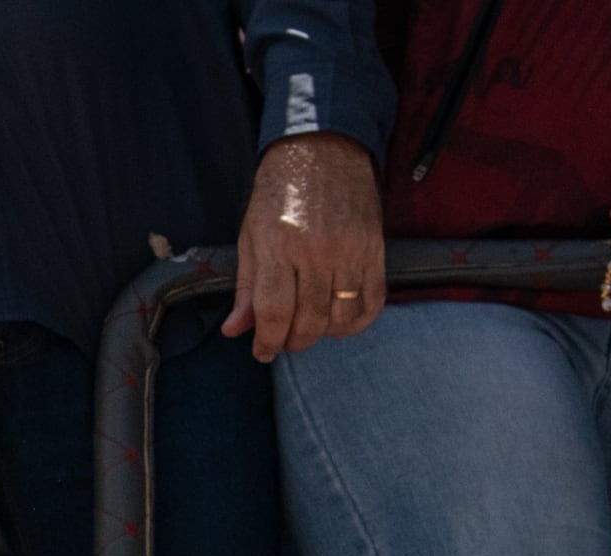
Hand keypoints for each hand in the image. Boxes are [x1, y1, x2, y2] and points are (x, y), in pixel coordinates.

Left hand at [229, 132, 385, 360]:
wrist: (323, 148)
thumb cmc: (280, 192)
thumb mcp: (250, 235)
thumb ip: (246, 286)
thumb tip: (235, 330)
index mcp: (278, 245)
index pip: (274, 311)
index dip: (267, 341)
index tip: (262, 351)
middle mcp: (317, 250)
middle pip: (309, 321)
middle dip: (293, 341)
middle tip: (284, 339)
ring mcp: (350, 250)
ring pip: (342, 317)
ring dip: (324, 334)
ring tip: (310, 327)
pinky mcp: (375, 248)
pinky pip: (374, 301)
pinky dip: (357, 321)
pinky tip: (339, 320)